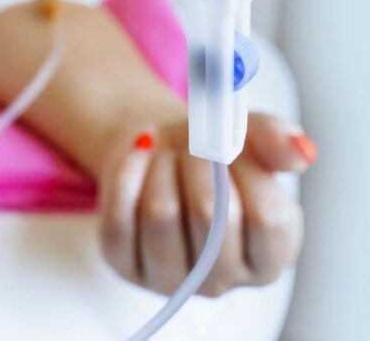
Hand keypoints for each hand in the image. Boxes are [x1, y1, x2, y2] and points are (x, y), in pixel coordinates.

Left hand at [98, 112, 313, 296]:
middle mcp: (221, 280)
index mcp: (268, 257)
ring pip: (160, 215)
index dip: (247, 172)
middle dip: (198, 164)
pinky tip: (136, 155)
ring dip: (161, 168)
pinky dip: (125, 175)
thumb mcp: (249, 138)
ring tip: (165, 154)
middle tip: (192, 145)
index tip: (231, 146)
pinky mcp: (123, 264)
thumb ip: (277, 140)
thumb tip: (300, 153)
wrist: (157, 154)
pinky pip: (118, 218)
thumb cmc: (210, 156)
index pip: (267, 219)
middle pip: (210, 216)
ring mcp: (169, 279)